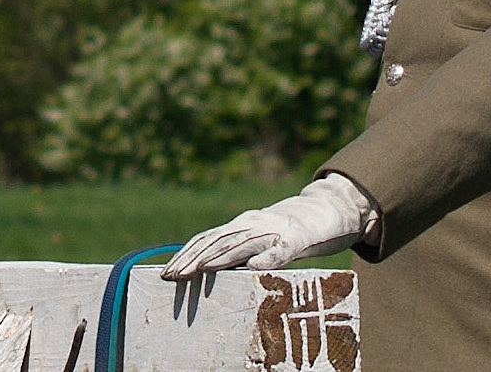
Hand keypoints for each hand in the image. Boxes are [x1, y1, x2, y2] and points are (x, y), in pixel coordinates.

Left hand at [159, 174, 376, 280]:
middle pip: (217, 241)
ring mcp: (273, 230)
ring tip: (201, 270)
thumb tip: (204, 272)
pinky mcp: (295, 240)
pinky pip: (279, 250)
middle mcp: (251, 224)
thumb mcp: (256, 241)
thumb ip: (234, 252)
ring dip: (220, 258)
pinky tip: (253, 269)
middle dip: (193, 259)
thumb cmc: (287, 233)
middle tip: (173, 277)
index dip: (184, 255)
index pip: (205, 239)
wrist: (324, 212)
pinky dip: (266, 258)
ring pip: (243, 244)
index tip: (166, 273)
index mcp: (239, 226)